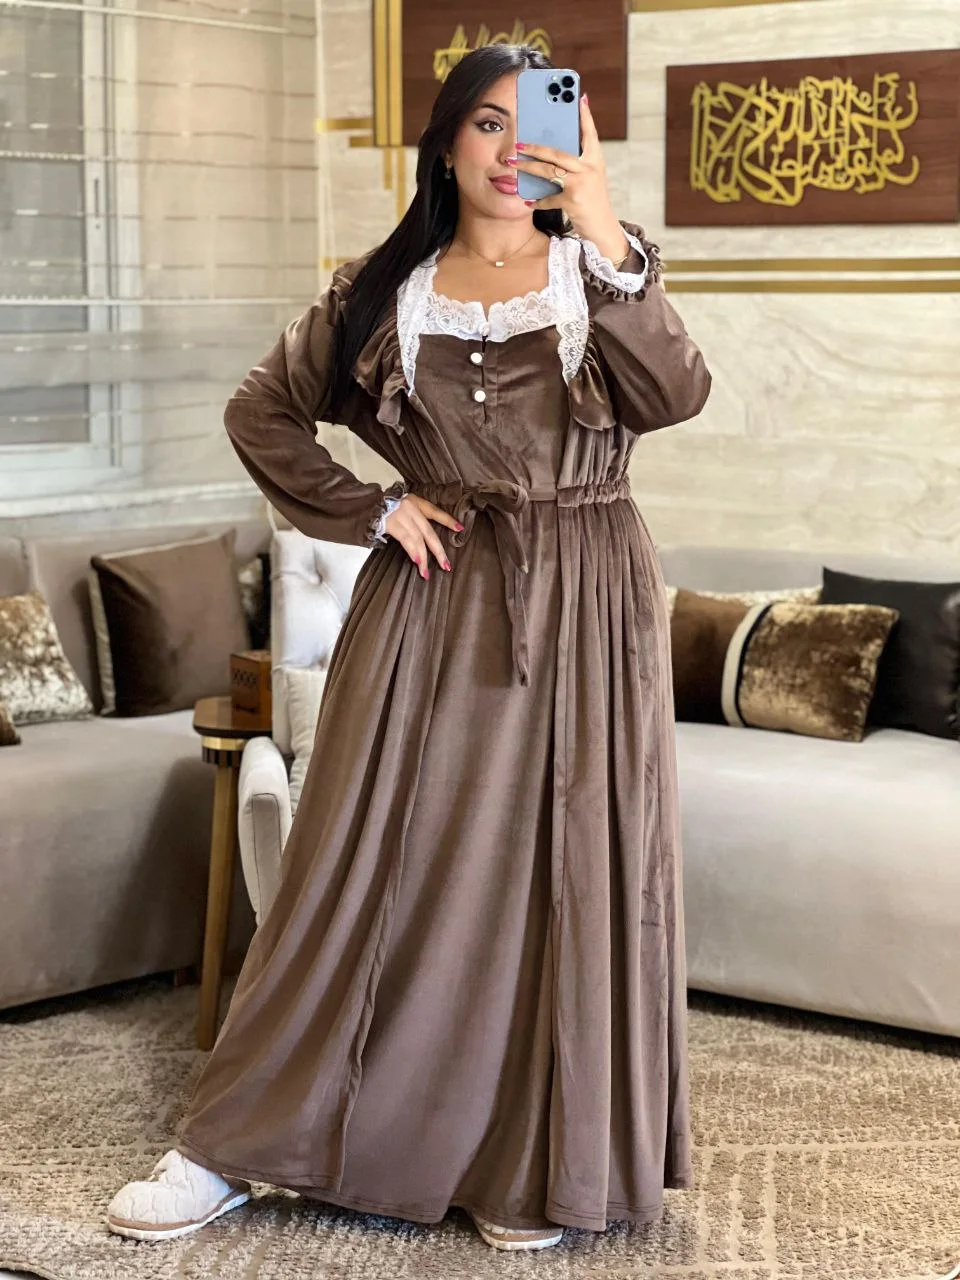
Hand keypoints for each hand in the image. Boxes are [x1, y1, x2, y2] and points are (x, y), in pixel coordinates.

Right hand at [384, 494, 461, 579]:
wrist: (363, 504)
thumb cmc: (383, 508)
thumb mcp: (401, 507)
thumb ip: (412, 520)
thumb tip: (423, 541)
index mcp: (415, 502)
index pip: (435, 512)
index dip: (447, 520)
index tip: (460, 529)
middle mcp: (411, 507)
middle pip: (429, 532)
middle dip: (438, 551)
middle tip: (446, 565)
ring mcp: (401, 514)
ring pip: (418, 539)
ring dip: (423, 557)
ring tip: (425, 572)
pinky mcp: (391, 522)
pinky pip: (405, 539)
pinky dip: (412, 551)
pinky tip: (417, 561)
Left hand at [509, 94, 628, 261]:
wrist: (603, 229)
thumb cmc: (592, 201)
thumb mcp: (590, 177)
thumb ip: (577, 161)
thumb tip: (556, 144)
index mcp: (595, 159)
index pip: (589, 132)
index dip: (584, 115)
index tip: (578, 97)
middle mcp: (589, 168)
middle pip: (557, 152)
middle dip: (535, 147)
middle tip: (518, 143)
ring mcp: (581, 184)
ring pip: (549, 171)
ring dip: (528, 167)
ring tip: (512, 163)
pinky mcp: (572, 201)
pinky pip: (549, 198)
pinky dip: (537, 201)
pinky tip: (528, 200)